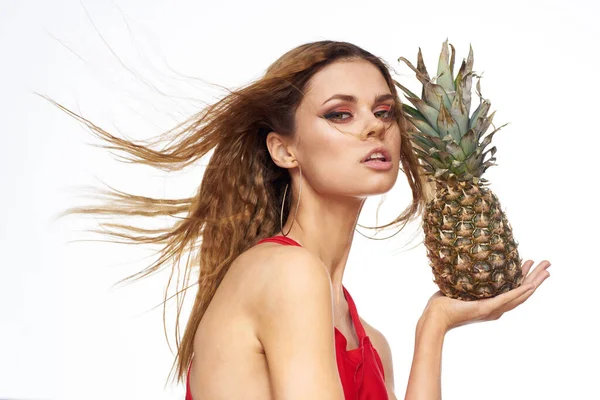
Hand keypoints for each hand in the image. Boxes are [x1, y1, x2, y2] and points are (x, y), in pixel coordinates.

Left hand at [420, 260, 550, 332]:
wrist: (436, 317)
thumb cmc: (443, 302)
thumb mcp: (460, 286)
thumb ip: (468, 278)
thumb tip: (466, 260)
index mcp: (492, 304)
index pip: (513, 289)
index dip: (524, 277)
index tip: (530, 263)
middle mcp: (496, 308)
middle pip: (522, 292)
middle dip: (536, 278)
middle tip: (547, 264)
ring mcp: (493, 309)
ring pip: (520, 295)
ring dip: (534, 282)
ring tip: (546, 270)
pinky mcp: (486, 308)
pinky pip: (507, 299)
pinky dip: (520, 292)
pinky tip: (530, 285)